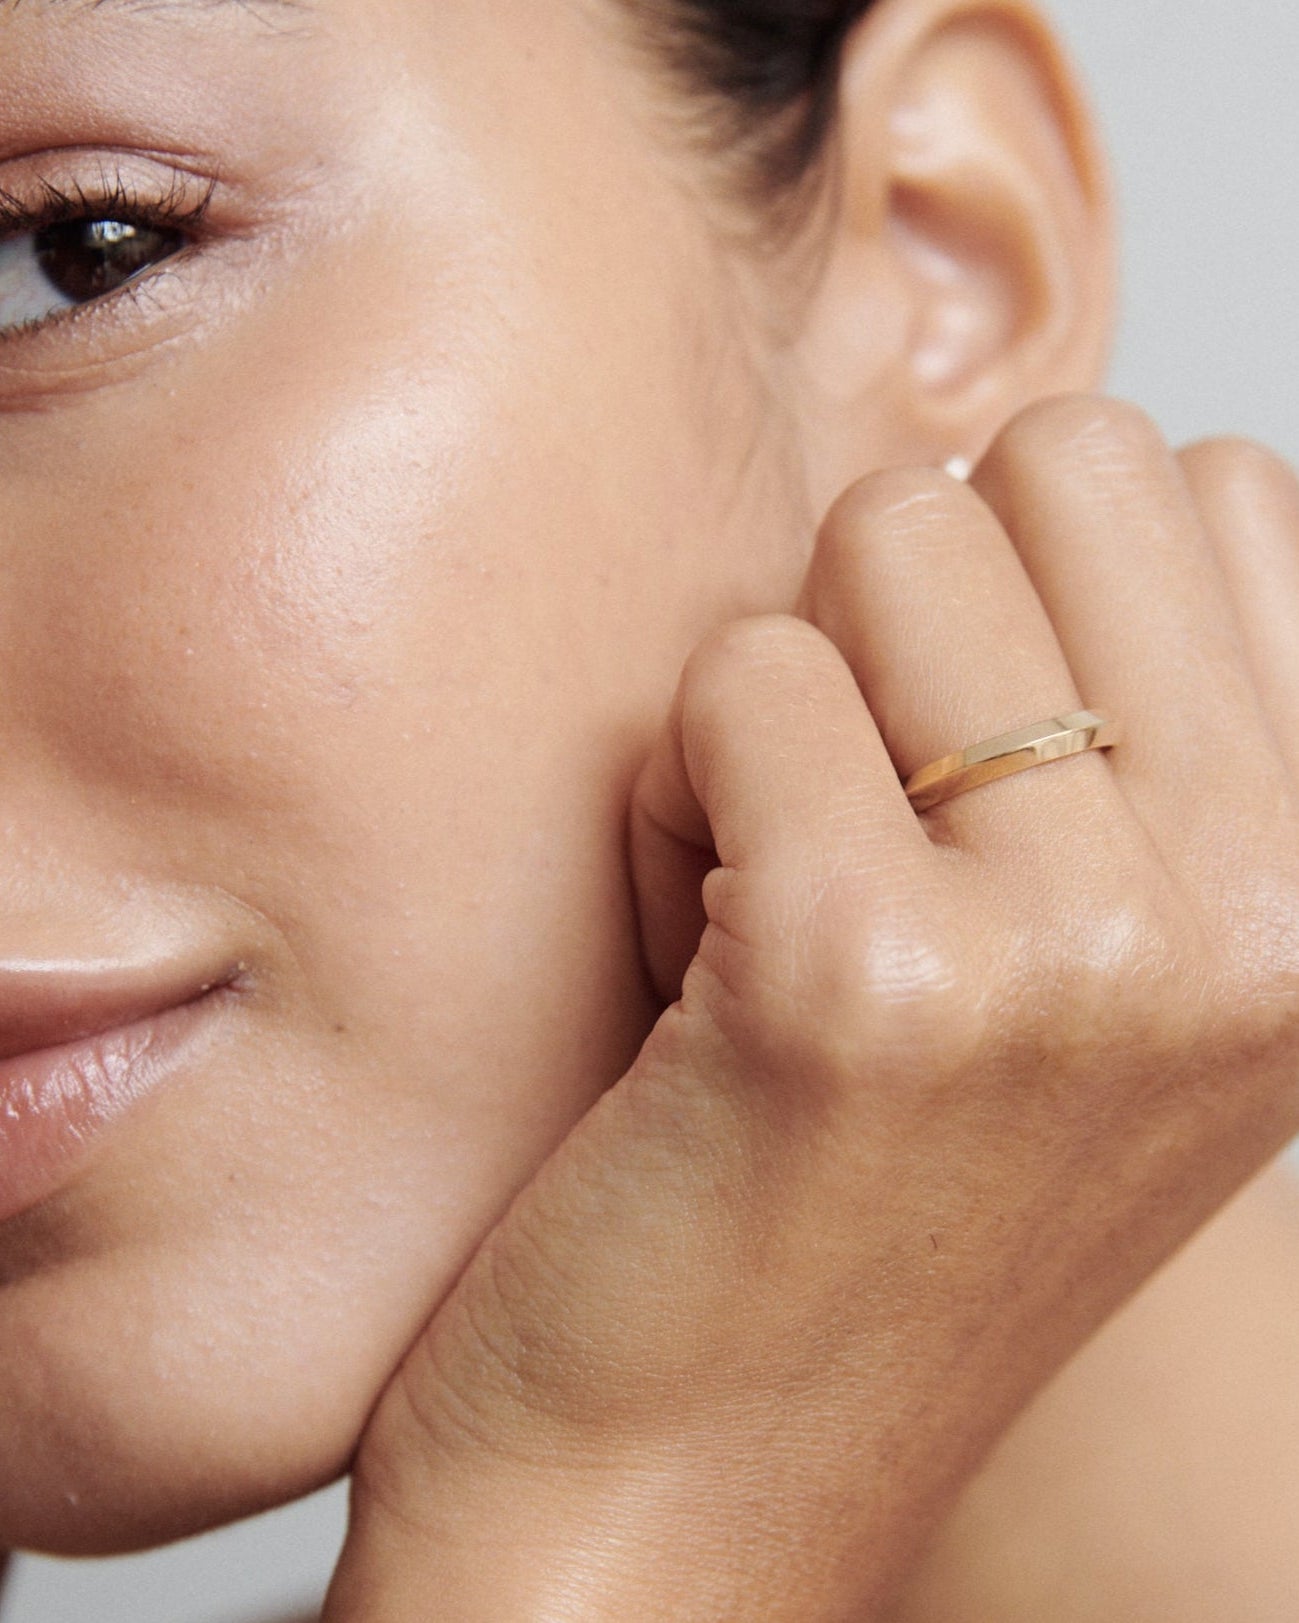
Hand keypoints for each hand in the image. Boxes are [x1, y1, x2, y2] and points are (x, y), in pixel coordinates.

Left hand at [324, 395, 1298, 1620]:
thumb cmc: (855, 1203)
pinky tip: (691, 962)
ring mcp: (1081, 949)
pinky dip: (673, 798)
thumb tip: (1030, 460)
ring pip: (886, 531)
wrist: (688, 1497)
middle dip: (912, 595)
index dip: (1031, 585)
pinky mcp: (860, 978)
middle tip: (864, 806)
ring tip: (779, 887)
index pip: (1210, 484)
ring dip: (788, 692)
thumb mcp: (1087, 973)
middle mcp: (1255, 914)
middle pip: (1054, 453)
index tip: (971, 768)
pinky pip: (737, 681)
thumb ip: (1127, 724)